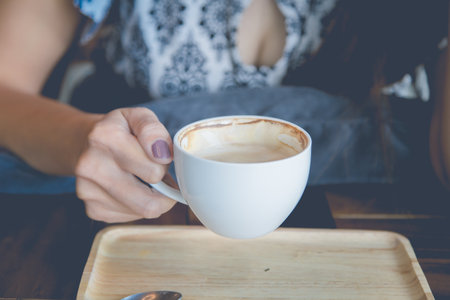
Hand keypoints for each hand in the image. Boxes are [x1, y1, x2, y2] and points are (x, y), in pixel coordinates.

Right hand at [75, 107, 176, 222]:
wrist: (84, 142)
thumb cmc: (119, 130)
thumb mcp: (139, 117)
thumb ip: (153, 130)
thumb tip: (163, 154)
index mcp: (105, 137)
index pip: (154, 172)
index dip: (164, 166)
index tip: (160, 158)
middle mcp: (91, 166)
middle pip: (148, 202)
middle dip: (163, 190)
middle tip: (158, 174)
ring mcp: (88, 191)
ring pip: (142, 212)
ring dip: (151, 198)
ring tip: (143, 179)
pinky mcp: (92, 209)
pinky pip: (131, 217)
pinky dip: (138, 205)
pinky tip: (130, 188)